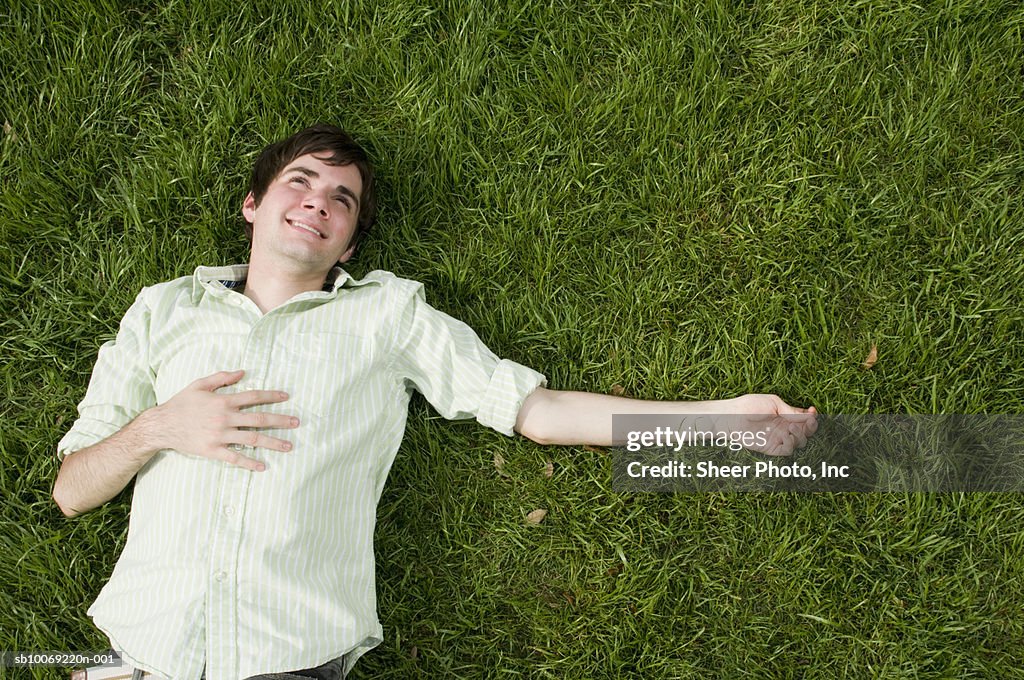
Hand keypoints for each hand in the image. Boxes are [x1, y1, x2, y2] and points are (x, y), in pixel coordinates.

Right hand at [151, 370, 297, 470]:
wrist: (161, 425)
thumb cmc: (181, 403)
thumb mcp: (199, 384)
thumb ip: (222, 378)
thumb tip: (243, 372)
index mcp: (223, 401)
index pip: (253, 397)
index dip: (271, 396)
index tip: (287, 397)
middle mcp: (224, 418)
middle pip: (259, 419)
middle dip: (280, 420)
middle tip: (296, 422)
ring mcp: (220, 435)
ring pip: (252, 439)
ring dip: (272, 442)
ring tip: (288, 446)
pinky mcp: (213, 450)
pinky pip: (235, 458)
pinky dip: (250, 462)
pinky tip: (263, 465)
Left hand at [724, 394, 817, 455]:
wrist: (732, 416)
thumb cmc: (749, 406)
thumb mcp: (774, 403)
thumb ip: (790, 410)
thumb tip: (809, 414)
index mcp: (785, 417)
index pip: (805, 420)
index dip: (812, 418)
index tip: (813, 412)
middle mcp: (784, 429)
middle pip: (806, 433)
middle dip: (810, 428)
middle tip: (808, 422)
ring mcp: (778, 439)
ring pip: (799, 443)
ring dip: (801, 436)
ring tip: (791, 428)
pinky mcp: (771, 448)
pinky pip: (787, 450)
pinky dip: (791, 445)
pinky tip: (786, 436)